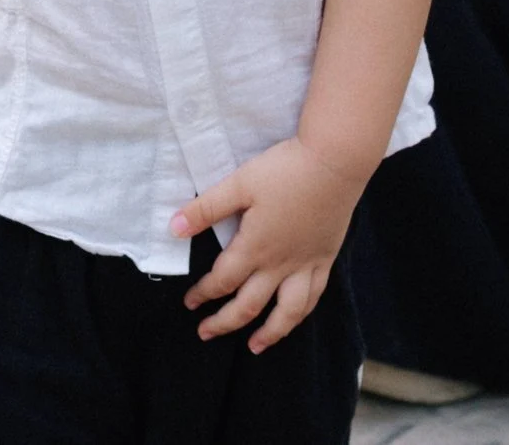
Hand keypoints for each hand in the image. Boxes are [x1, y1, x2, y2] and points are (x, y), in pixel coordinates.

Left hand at [173, 137, 361, 352]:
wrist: (335, 162)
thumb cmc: (285, 170)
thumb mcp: (239, 183)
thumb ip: (206, 209)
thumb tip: (174, 228)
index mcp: (254, 248)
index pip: (222, 281)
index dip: (203, 294)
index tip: (189, 302)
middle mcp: (279, 264)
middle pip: (248, 305)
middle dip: (224, 322)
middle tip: (205, 332)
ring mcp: (305, 264)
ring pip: (286, 312)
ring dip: (269, 333)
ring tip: (255, 347)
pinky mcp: (325, 257)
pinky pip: (313, 296)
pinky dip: (300, 313)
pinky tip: (294, 317)